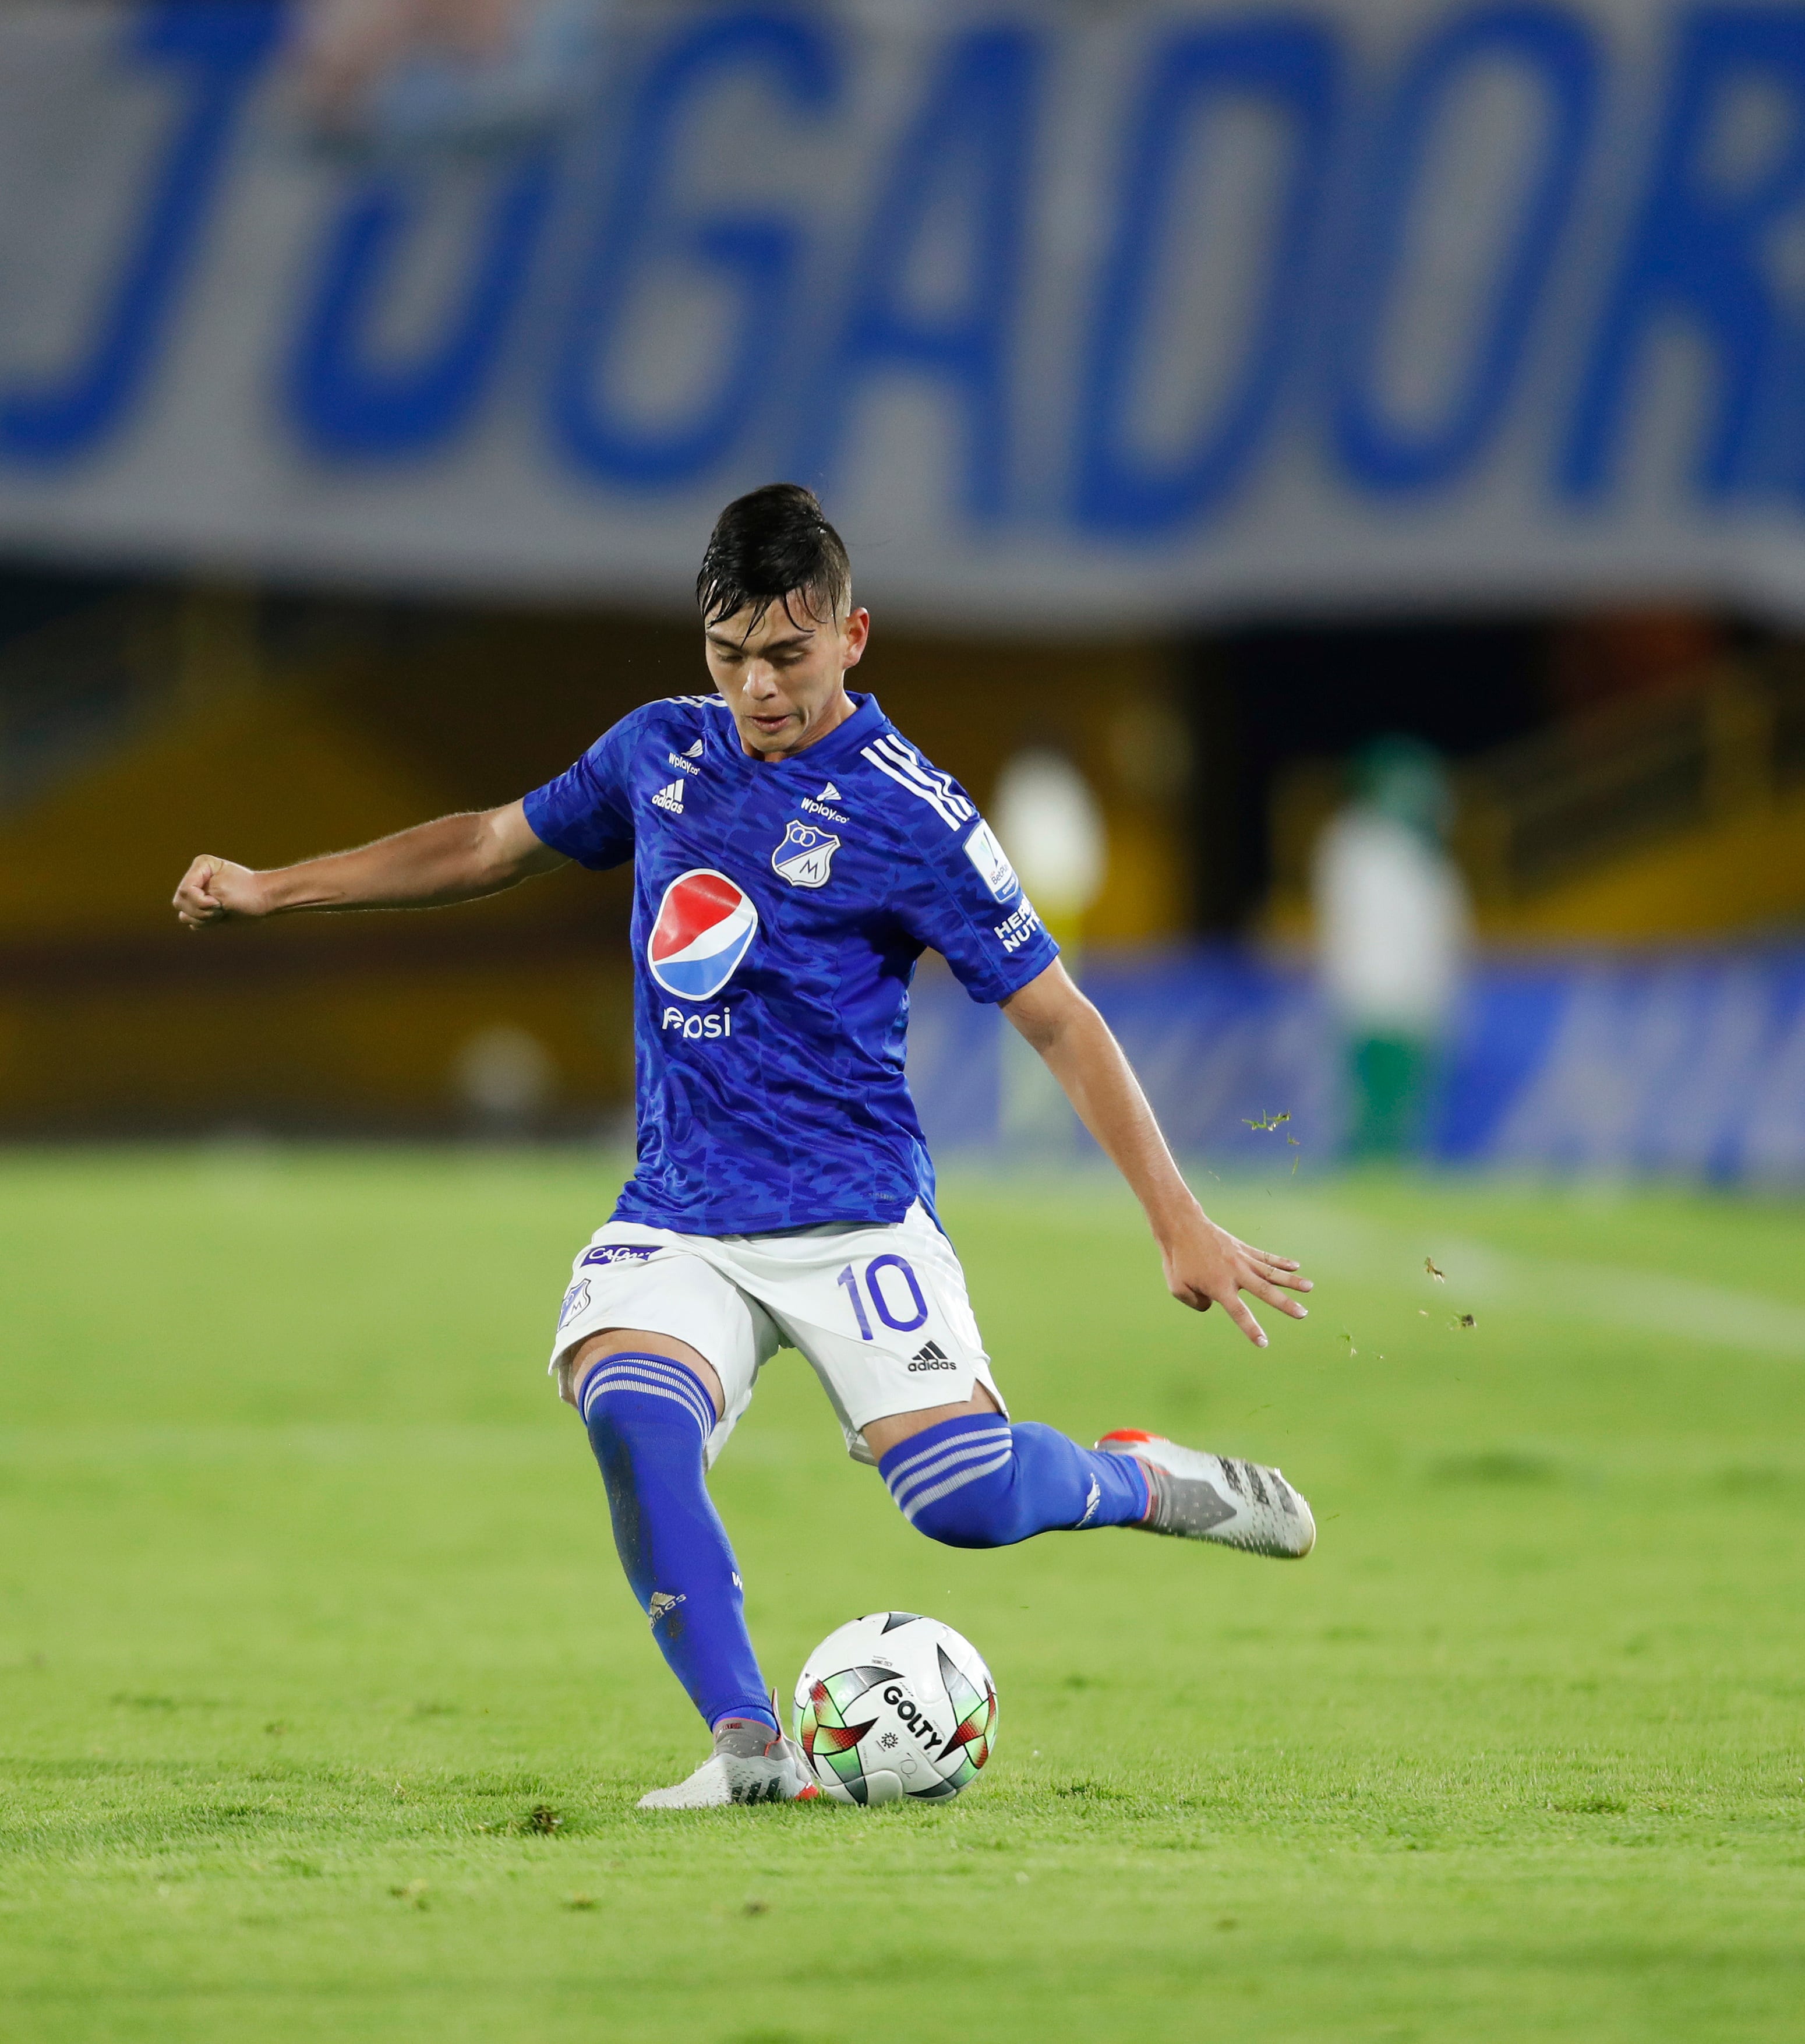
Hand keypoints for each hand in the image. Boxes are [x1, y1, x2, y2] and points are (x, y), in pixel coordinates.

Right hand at [172, 856, 265, 928]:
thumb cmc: (247, 892)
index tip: (218, 901)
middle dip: (202, 910)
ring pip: (184, 914)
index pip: (185, 890)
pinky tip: (219, 916)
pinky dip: (205, 923)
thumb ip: (196, 898)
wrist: (264, 901)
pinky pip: (191, 922)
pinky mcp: (202, 909)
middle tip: (221, 907)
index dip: (201, 901)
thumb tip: (183, 914)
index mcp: (201, 866)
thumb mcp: (220, 890)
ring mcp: (198, 894)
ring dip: (204, 918)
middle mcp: (196, 879)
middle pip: (180, 902)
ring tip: (221, 911)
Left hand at [1159, 1207, 1311, 1347]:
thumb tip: (1211, 1304)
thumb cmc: (1177, 1260)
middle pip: (1265, 1292)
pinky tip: (1296, 1266)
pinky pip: (1264, 1256)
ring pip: (1271, 1272)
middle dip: (1285, 1304)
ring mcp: (1241, 1259)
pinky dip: (1280, 1261)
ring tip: (1309, 1287)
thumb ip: (1196, 1303)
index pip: (1240, 1313)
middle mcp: (1235, 1274)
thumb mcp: (1177, 1289)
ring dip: (1291, 1280)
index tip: (1264, 1343)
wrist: (1181, 1226)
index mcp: (1219, 1287)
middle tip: (1303, 1314)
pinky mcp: (1242, 1247)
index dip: (1252, 1329)